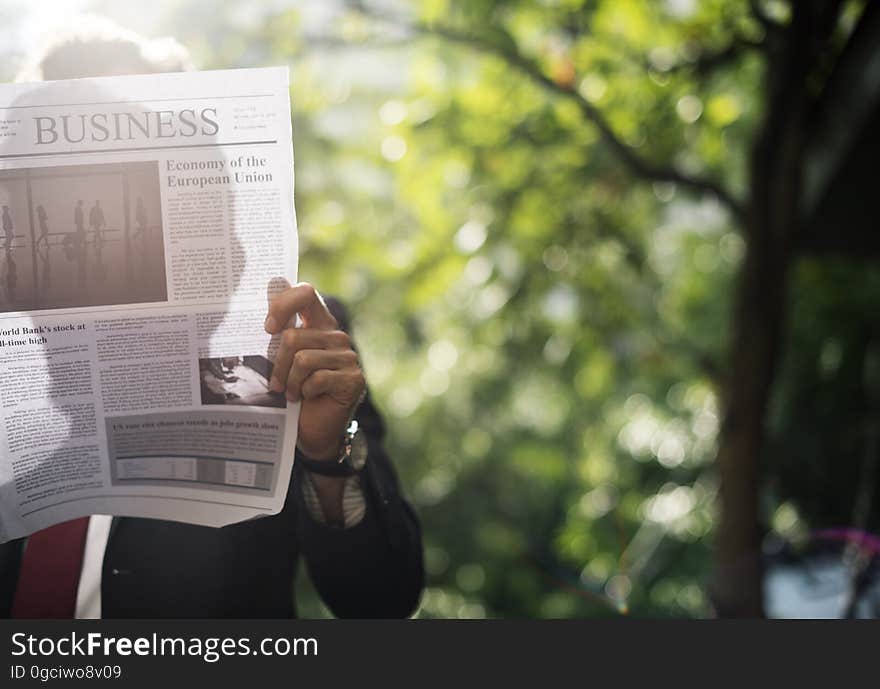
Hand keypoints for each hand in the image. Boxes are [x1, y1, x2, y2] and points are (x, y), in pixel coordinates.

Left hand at [264, 282, 364, 460]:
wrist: (312, 430)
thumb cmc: (294, 392)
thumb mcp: (281, 360)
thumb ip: (278, 331)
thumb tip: (267, 293)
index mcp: (319, 323)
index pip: (305, 293)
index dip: (283, 304)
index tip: (268, 328)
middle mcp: (336, 335)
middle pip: (294, 336)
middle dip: (277, 364)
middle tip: (274, 383)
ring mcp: (348, 356)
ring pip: (303, 359)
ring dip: (289, 382)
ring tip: (290, 394)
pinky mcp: (353, 378)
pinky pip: (318, 378)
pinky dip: (305, 391)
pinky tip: (307, 398)